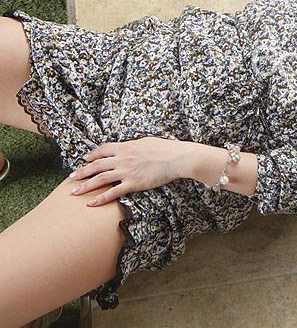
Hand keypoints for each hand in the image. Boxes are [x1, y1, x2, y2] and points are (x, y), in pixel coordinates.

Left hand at [69, 136, 191, 206]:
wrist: (176, 158)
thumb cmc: (165, 148)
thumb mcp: (146, 141)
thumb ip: (133, 145)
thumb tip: (128, 147)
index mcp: (126, 147)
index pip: (103, 150)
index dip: (92, 154)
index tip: (85, 159)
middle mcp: (122, 159)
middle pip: (96, 165)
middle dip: (82, 171)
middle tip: (71, 177)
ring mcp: (126, 172)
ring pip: (100, 179)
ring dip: (85, 185)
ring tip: (73, 191)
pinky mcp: (133, 184)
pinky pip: (113, 193)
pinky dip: (100, 198)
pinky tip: (90, 203)